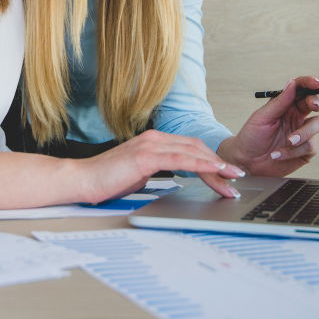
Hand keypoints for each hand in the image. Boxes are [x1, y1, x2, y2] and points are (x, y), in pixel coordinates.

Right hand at [77, 130, 244, 202]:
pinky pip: (181, 159)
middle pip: (197, 148)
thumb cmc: (106, 180)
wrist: (82, 180)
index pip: (191, 147)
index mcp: (154, 141)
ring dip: (216, 166)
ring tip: (233, 178)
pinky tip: (214, 173)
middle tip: (237, 177)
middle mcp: (154, 138)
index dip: (212, 159)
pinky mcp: (146, 156)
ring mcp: (150, 145)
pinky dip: (201, 165)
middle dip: (220, 163)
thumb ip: (157, 171)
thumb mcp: (138, 175)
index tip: (227, 173)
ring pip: (193, 152)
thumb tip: (176, 179)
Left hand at [218, 76, 318, 177]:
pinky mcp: (305, 151)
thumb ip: (279, 102)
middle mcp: (296, 117)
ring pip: (317, 124)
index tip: (315, 83)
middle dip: (315, 103)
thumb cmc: (251, 137)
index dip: (309, 83)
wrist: (246, 162)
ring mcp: (302, 134)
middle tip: (313, 106)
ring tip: (288, 141)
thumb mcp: (262, 117)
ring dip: (303, 133)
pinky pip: (310, 146)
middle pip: (314, 104)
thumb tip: (292, 83)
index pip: (300, 90)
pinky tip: (278, 155)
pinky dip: (293, 151)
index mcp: (285, 106)